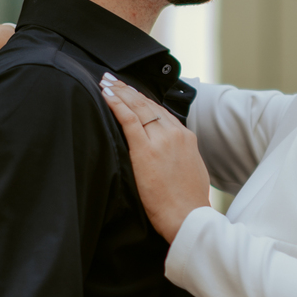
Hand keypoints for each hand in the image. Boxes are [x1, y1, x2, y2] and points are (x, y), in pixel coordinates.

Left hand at [100, 75, 210, 241]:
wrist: (188, 217)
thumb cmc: (187, 203)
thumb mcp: (190, 171)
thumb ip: (178, 155)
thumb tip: (167, 155)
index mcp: (186, 138)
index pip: (161, 111)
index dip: (143, 99)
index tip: (130, 92)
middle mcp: (175, 134)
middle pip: (147, 105)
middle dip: (128, 90)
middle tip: (112, 79)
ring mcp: (160, 140)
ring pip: (137, 107)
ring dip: (119, 92)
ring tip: (106, 82)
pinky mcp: (145, 150)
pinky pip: (128, 119)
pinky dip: (116, 104)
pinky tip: (106, 95)